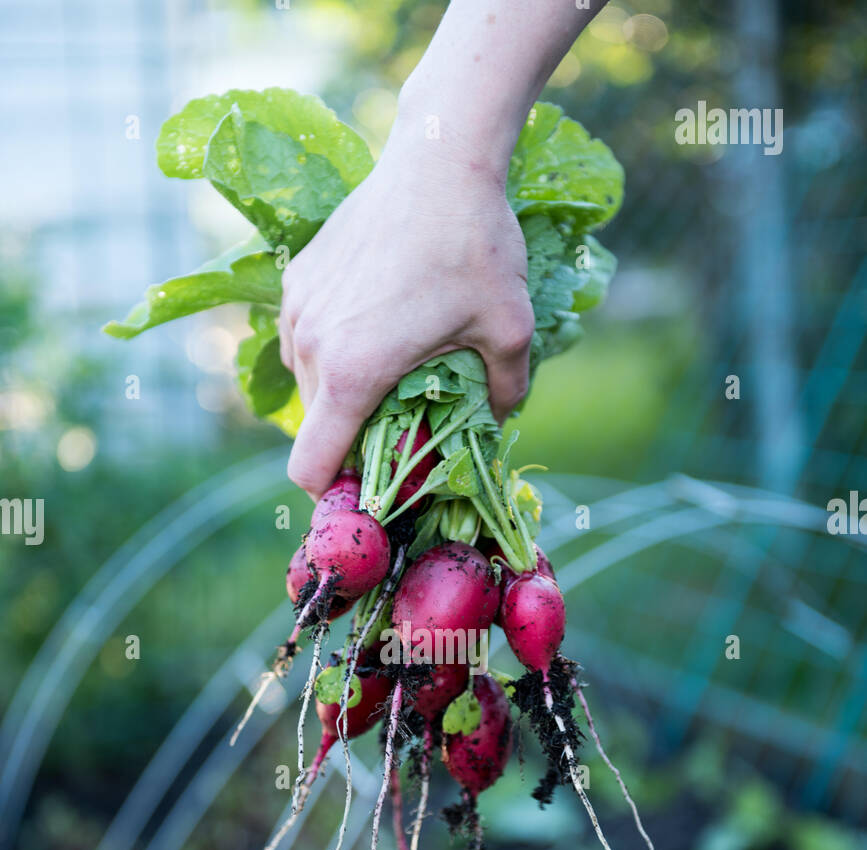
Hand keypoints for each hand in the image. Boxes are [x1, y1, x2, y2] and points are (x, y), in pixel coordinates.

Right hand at [278, 130, 533, 498]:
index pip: (310, 467)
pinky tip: (379, 323)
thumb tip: (500, 422)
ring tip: (394, 367)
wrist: (438, 158)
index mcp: (355, 373)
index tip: (370, 490)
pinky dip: (333, 351)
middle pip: (316, 429)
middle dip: (353, 439)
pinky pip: (305, 340)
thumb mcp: (510, 329)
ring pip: (308, 384)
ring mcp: (299, 309)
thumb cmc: (476, 246)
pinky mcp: (298, 278)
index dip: (336, 491)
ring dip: (343, 393)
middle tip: (403, 424)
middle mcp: (313, 346)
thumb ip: (505, 392)